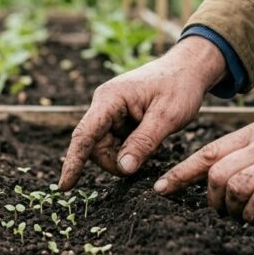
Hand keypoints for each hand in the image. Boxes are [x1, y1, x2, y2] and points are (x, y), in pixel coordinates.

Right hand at [58, 37, 226, 190]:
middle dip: (115, 160)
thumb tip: (124, 169)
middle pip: (95, 146)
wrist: (188, 68)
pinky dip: (131, 150)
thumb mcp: (167, 116)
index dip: (74, 162)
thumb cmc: (179, 86)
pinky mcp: (118, 119)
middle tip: (145, 160)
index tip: (64, 186)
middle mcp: (104, 105)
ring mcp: (110, 112)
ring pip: (105, 148)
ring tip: (152, 144)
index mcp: (110, 99)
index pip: (85, 135)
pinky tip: (149, 141)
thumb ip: (143, 142)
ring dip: (125, 155)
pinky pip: (116, 143)